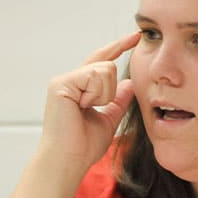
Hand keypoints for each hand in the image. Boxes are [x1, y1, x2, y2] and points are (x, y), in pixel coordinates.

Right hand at [40, 32, 139, 172]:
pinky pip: (94, 76)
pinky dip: (96, 94)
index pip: (102, 61)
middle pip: (107, 66)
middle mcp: (69, 80)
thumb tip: (128, 84)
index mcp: (79, 88)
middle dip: (109, 91)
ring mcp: (63, 80)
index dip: (118, 47)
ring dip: (103, 94)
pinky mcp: (61, 84)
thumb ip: (118, 101)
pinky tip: (83, 107)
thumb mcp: (108, 120)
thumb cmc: (83, 147)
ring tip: (86, 110)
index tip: (136, 36)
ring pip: (104, 70)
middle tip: (93, 109)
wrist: (68, 160)